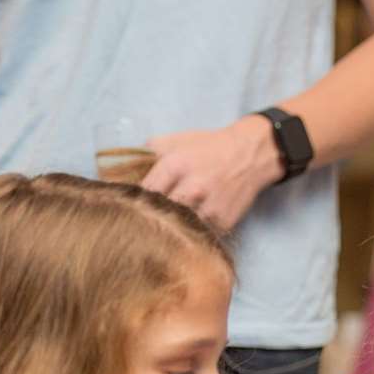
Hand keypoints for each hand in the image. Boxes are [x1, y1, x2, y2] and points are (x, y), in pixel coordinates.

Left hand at [142, 116, 280, 232]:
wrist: (251, 154)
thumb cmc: (210, 147)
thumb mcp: (177, 141)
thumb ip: (149, 152)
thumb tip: (123, 167)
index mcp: (175, 165)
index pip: (144, 192)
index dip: (137, 201)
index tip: (134, 205)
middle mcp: (192, 187)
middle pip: (160, 213)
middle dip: (153, 216)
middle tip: (149, 219)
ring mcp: (209, 207)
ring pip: (180, 227)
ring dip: (174, 227)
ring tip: (170, 225)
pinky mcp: (223, 222)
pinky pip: (200, 233)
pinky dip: (194, 232)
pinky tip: (191, 226)